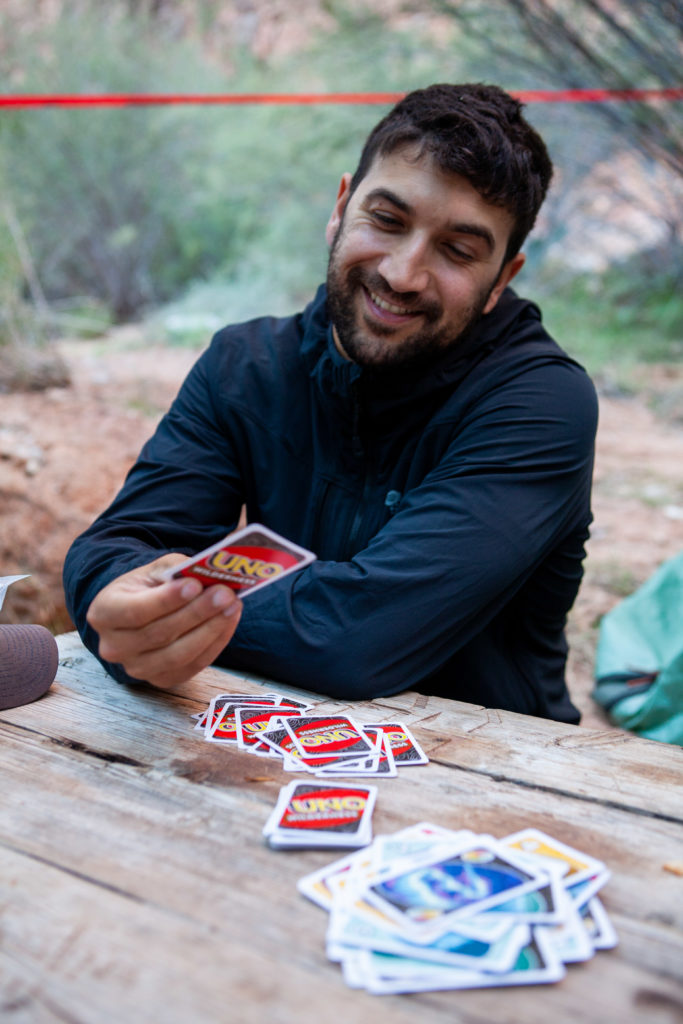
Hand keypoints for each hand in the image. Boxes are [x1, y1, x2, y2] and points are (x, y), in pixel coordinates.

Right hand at [86, 554, 241, 689]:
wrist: (142, 612)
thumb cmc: (149, 587)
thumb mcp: (156, 570)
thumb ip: (177, 571)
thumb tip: (209, 574)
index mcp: (103, 613)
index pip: (134, 611)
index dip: (166, 600)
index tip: (195, 585)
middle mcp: (114, 647)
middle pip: (160, 634)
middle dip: (197, 612)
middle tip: (225, 593)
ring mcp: (136, 668)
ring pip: (178, 655)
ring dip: (211, 630)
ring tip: (233, 605)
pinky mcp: (160, 680)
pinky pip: (192, 666)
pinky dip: (215, 643)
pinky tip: (229, 621)